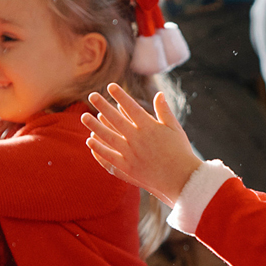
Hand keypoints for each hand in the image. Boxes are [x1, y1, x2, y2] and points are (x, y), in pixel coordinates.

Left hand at [82, 83, 202, 206]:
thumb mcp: (175, 128)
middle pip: (116, 120)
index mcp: (150, 128)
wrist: (182, 180)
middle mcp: (138, 139)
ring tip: (84, 116)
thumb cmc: (180, 152)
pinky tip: (90, 141)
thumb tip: (158, 94)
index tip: (110, 86)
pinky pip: (109, 157)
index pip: (131, 107)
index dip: (120, 96)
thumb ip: (164, 111)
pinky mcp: (127, 169)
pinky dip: (98, 149)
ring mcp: (131, 154)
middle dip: (103, 106)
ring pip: (108, 137)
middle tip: (92, 95)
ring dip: (95, 126)